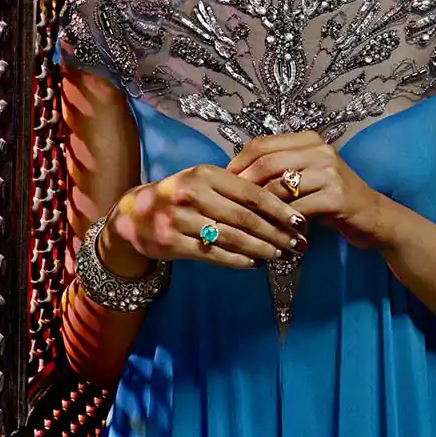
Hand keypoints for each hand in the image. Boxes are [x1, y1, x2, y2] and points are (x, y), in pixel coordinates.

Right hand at [100, 164, 308, 273]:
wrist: (135, 213)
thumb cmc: (180, 194)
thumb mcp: (204, 180)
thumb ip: (234, 188)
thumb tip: (280, 201)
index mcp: (206, 173)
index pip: (251, 192)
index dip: (279, 208)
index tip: (300, 220)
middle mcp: (193, 193)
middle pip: (245, 218)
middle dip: (276, 232)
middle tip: (298, 243)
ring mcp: (181, 219)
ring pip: (231, 237)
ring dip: (261, 249)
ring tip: (281, 254)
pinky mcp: (172, 242)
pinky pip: (213, 254)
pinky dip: (238, 260)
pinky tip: (255, 263)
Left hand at [227, 132, 383, 249]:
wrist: (372, 215)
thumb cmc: (331, 196)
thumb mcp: (306, 174)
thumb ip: (278, 169)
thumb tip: (235, 174)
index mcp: (309, 140)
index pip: (262, 143)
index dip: (239, 162)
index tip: (225, 180)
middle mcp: (320, 150)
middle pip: (266, 163)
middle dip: (244, 185)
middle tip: (231, 203)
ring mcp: (330, 172)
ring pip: (278, 187)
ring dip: (260, 208)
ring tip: (248, 221)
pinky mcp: (336, 196)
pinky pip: (295, 209)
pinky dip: (280, 222)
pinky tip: (273, 231)